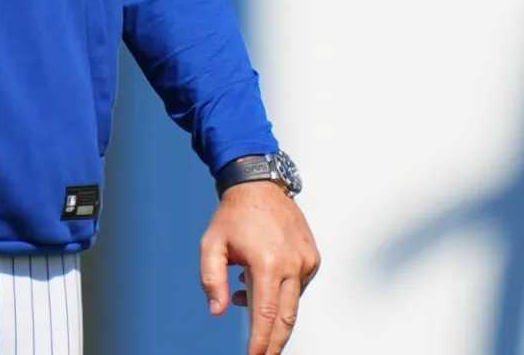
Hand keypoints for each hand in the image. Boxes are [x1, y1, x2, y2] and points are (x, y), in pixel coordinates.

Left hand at [200, 181, 320, 354]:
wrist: (260, 186)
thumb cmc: (233, 215)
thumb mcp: (211, 244)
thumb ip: (212, 279)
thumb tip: (218, 311)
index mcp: (267, 262)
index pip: (266, 314)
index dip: (260, 340)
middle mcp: (292, 265)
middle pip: (286, 318)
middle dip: (274, 342)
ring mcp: (306, 262)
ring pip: (292, 303)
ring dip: (271, 312)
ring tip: (241, 292)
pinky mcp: (312, 258)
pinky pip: (297, 287)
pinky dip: (279, 293)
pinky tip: (256, 280)